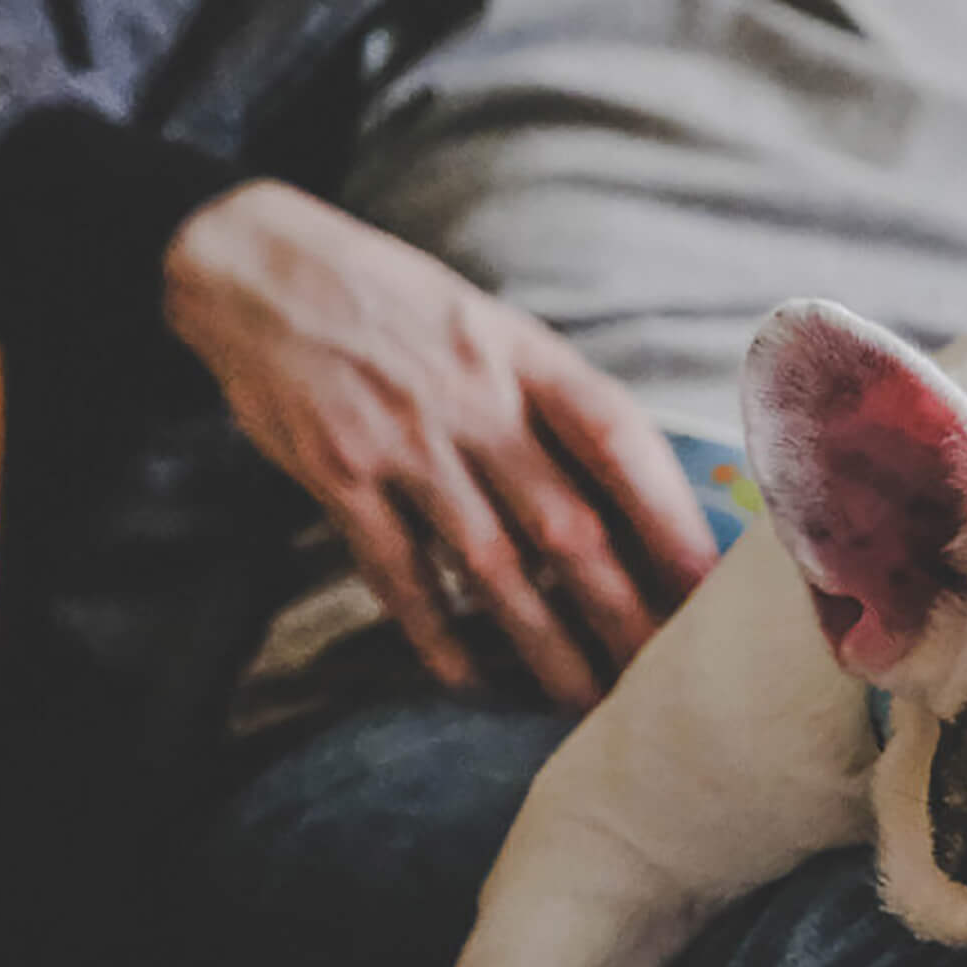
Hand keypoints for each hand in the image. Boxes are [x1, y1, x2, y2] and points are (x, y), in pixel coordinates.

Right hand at [165, 180, 718, 708]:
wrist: (255, 266)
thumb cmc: (397, 310)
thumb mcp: (489, 327)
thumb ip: (551, 405)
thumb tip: (636, 500)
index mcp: (524, 355)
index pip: (617, 438)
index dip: (669, 514)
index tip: (710, 584)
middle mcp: (473, 398)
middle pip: (566, 523)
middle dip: (622, 610)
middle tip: (664, 677)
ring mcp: (403, 439)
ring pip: (492, 563)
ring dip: (542, 642)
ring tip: (582, 700)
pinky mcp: (337, 473)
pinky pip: (396, 570)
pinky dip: (434, 631)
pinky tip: (467, 680)